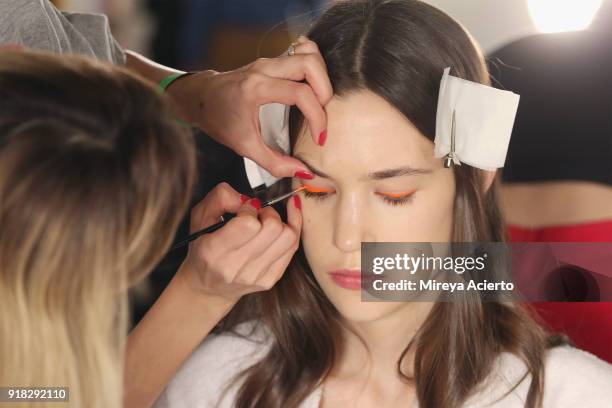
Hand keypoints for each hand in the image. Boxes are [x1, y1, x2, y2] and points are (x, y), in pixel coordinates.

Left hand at [167, 37, 332, 177]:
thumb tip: (304, 173)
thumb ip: (275, 163)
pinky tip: (313, 85)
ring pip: (308, 54)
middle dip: (325, 90)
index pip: (299, 93)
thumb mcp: (244, 146)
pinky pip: (302, 52)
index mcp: (256, 88)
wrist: (200, 97)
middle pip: (309, 64)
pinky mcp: (273, 60)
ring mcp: (269, 61)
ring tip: (320, 102)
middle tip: (323, 113)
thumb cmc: (219, 119)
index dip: (317, 117)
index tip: (319, 138)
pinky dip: (314, 67)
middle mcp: (264, 69)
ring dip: (322, 77)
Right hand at [179, 182, 301, 303]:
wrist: (207, 287)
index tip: (245, 209)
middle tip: (258, 214)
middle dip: (268, 213)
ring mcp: (255, 276)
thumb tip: (248, 198)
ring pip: (288, 237)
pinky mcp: (270, 280)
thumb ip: (221, 198)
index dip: (250, 209)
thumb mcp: (200, 216)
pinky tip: (285, 222)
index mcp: (214, 251)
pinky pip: (292, 248)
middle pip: (273, 228)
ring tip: (267, 222)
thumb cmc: (203, 248)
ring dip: (281, 222)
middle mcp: (235, 267)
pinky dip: (292, 230)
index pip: (248, 223)